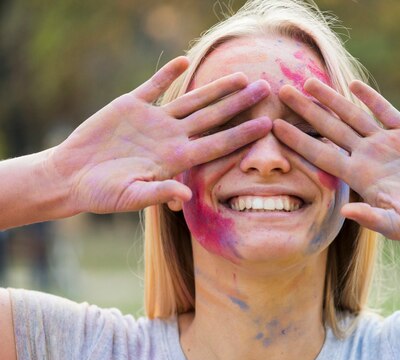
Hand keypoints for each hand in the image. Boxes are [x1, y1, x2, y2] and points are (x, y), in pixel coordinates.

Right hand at [47, 57, 271, 213]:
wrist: (71, 176)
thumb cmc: (102, 193)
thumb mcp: (130, 196)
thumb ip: (159, 193)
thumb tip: (185, 196)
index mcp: (176, 159)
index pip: (218, 144)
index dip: (243, 134)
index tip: (267, 124)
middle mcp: (171, 138)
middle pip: (213, 117)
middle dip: (239, 104)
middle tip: (266, 89)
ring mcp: (153, 121)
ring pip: (191, 100)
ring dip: (215, 88)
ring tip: (241, 76)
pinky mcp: (130, 106)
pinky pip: (153, 87)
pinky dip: (167, 74)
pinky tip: (185, 61)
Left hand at [274, 78, 399, 244]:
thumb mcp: (397, 225)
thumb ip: (372, 217)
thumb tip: (345, 211)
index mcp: (360, 178)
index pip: (322, 155)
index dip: (299, 141)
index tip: (276, 128)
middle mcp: (368, 157)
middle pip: (330, 129)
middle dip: (307, 111)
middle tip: (282, 91)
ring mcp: (387, 143)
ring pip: (353, 116)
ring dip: (332, 99)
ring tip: (308, 82)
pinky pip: (385, 112)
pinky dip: (371, 99)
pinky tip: (353, 86)